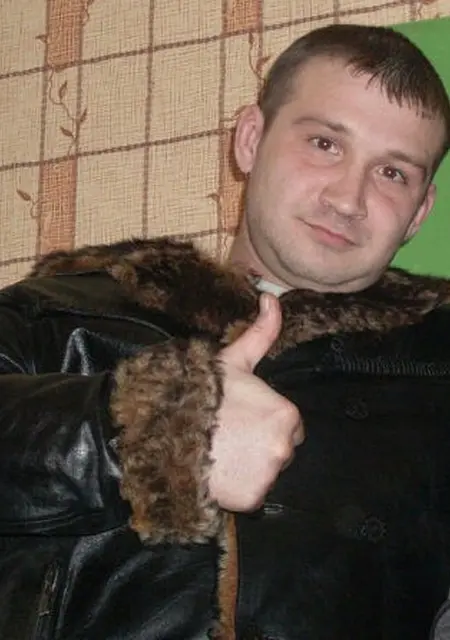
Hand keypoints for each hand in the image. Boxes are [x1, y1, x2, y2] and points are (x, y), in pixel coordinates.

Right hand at [208, 293, 303, 511]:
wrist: (165, 433)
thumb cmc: (201, 394)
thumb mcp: (232, 361)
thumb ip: (261, 333)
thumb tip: (272, 298)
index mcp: (286, 413)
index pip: (289, 424)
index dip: (266, 420)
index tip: (242, 418)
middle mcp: (284, 447)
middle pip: (280, 449)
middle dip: (261, 444)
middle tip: (230, 435)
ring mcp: (268, 475)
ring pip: (266, 471)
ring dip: (251, 466)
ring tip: (221, 452)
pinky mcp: (252, 499)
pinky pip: (252, 493)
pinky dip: (239, 488)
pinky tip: (219, 471)